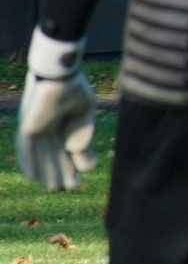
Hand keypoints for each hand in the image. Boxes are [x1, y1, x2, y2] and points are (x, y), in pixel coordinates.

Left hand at [16, 28, 95, 190]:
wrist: (62, 76)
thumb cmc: (75, 90)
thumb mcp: (85, 116)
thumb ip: (83, 135)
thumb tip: (77, 152)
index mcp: (65, 124)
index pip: (68, 149)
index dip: (74, 163)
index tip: (80, 177)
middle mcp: (49, 129)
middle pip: (54, 155)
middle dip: (61, 171)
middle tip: (69, 187)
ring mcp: (37, 129)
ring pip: (41, 155)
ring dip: (46, 171)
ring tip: (53, 187)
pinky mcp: (27, 128)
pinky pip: (26, 150)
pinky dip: (29, 163)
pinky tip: (33, 177)